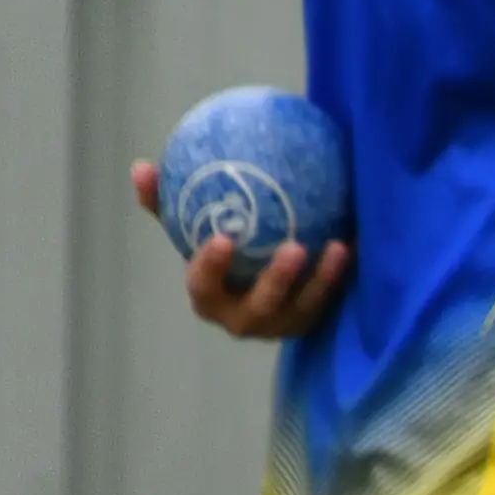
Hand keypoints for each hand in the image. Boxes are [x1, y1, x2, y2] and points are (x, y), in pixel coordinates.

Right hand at [132, 160, 347, 339]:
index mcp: (211, 298)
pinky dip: (342, 274)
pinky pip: (331, 299)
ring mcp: (283, 326)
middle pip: (259, 309)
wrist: (263, 284)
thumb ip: (168, 203)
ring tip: (337, 247)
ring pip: (304, 308)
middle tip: (294, 247)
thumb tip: (140, 168)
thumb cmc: (221, 252)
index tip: (223, 238)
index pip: (204, 288)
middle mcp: (246, 318)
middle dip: (276, 283)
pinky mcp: (313, 323)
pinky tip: (355, 242)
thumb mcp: (192, 229)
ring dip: (322, 280)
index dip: (211, 269)